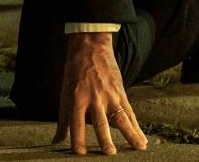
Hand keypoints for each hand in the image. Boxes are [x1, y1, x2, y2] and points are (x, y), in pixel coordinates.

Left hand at [52, 31, 146, 154]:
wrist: (90, 47)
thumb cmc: (74, 73)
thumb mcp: (65, 94)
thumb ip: (63, 121)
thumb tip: (56, 141)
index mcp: (76, 98)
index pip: (76, 122)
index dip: (77, 138)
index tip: (80, 154)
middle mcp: (94, 98)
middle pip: (100, 121)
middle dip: (105, 138)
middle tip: (110, 153)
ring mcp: (109, 95)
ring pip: (121, 117)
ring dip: (130, 133)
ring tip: (138, 148)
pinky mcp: (120, 91)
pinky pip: (130, 111)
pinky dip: (136, 126)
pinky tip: (142, 139)